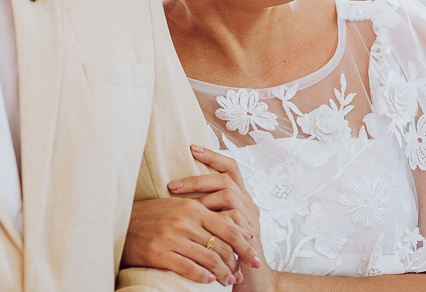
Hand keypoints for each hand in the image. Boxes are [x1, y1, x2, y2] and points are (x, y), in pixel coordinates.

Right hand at [123, 197, 248, 284]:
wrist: (121, 222)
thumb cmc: (154, 215)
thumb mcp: (180, 208)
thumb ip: (206, 217)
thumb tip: (238, 229)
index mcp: (192, 208)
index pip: (228, 228)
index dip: (245, 246)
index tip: (254, 257)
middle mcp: (184, 221)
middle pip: (221, 246)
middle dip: (236, 264)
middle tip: (241, 274)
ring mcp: (172, 237)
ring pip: (208, 260)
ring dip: (222, 274)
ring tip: (227, 281)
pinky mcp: (160, 253)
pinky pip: (189, 269)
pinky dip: (203, 277)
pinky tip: (208, 281)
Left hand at [172, 144, 263, 270]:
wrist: (253, 283)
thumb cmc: (227, 255)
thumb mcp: (214, 228)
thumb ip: (205, 211)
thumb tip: (174, 197)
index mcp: (241, 199)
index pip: (230, 168)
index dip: (213, 156)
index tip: (191, 148)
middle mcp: (249, 205)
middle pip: (226, 179)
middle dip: (197, 179)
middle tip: (172, 186)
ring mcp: (251, 219)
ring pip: (228, 195)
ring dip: (203, 199)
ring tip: (183, 209)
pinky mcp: (249, 234)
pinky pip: (231, 219)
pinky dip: (213, 220)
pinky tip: (197, 225)